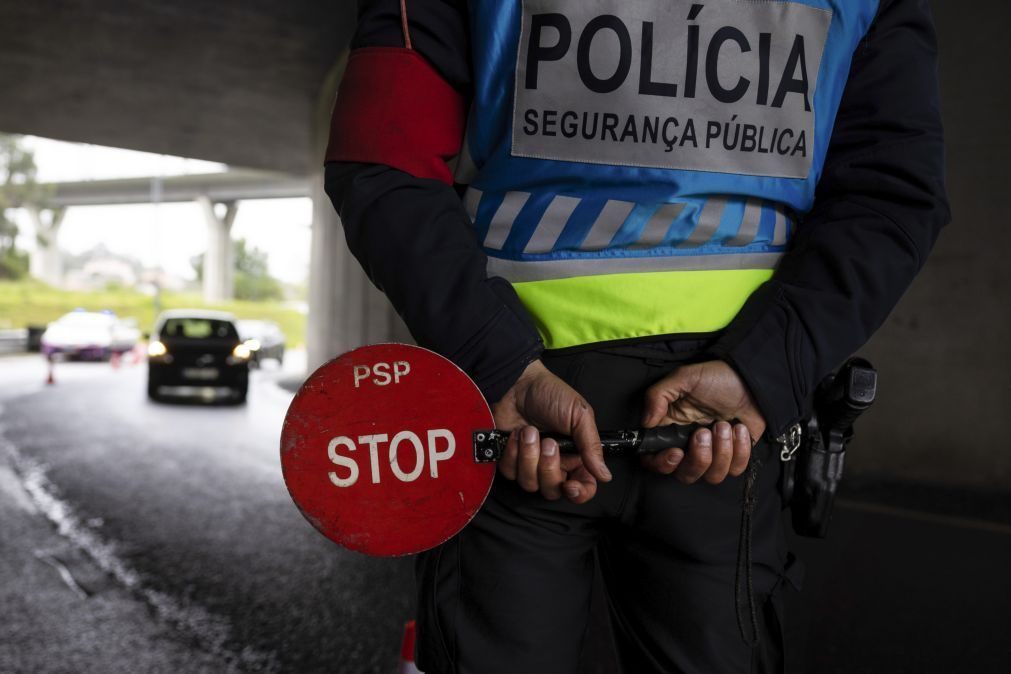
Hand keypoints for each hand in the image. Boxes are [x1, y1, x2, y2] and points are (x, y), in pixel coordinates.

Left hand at [492, 360, 610, 502]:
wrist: (518, 383)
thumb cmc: (550, 393)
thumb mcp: (579, 415)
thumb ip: (592, 447)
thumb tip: (605, 474)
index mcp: (576, 455)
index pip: (582, 487)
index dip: (578, 493)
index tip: (570, 485)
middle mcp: (554, 463)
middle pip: (553, 490)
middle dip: (548, 468)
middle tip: (548, 442)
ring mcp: (530, 463)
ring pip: (529, 484)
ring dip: (528, 456)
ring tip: (529, 432)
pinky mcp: (510, 458)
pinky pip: (510, 472)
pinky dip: (512, 452)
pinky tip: (515, 434)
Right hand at [641, 360, 765, 483]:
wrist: (752, 379)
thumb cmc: (716, 377)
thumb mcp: (684, 378)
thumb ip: (658, 396)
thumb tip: (646, 422)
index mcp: (671, 430)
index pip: (655, 460)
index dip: (663, 463)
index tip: (676, 452)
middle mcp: (689, 446)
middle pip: (685, 475)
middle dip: (698, 458)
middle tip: (705, 432)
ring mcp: (713, 453)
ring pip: (712, 476)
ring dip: (721, 451)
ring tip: (724, 425)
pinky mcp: (735, 455)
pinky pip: (735, 469)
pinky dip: (740, 450)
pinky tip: (739, 428)